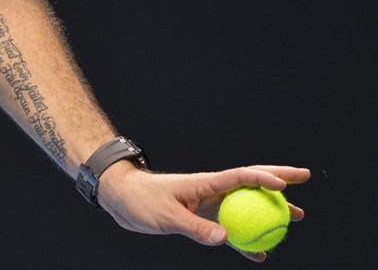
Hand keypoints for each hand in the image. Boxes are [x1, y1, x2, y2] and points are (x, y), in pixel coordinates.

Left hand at [97, 160, 310, 262]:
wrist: (126, 200)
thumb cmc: (142, 201)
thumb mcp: (166, 215)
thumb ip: (195, 227)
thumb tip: (226, 238)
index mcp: (206, 183)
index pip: (242, 176)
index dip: (265, 178)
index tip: (287, 185)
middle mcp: (212, 190)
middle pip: (251, 184)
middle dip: (278, 181)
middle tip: (303, 181)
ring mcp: (209, 204)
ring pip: (246, 206)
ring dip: (269, 210)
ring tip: (293, 217)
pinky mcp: (201, 218)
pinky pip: (229, 228)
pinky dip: (244, 240)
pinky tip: (257, 252)